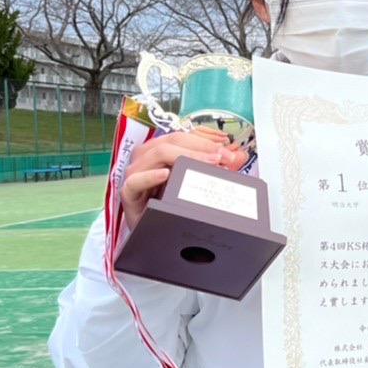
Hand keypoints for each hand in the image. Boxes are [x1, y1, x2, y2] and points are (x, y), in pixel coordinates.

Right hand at [120, 128, 242, 229]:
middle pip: (173, 140)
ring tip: (207, 163)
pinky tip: (166, 175)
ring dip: (185, 156)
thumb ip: (215, 168)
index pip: (183, 135)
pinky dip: (150, 176)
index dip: (206, 138)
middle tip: (223, 157)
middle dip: (201, 147)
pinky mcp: (128, 194)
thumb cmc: (169, 204)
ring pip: (156, 154)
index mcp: (160, 150)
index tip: (226, 147)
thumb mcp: (194, 184)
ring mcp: (135, 173)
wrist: (150, 232)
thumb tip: (238, 156)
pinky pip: (135, 181)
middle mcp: (146, 157)